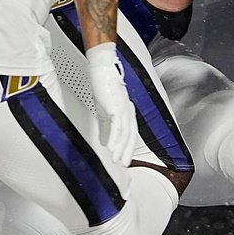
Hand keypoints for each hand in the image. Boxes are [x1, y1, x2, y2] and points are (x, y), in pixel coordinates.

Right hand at [85, 43, 137, 166]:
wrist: (102, 70)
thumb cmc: (104, 86)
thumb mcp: (105, 110)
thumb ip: (106, 126)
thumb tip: (106, 140)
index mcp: (128, 112)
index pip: (131, 134)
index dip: (129, 147)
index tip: (125, 159)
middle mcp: (129, 111)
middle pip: (131, 136)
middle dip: (127, 152)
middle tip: (123, 164)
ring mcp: (124, 109)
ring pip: (125, 133)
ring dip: (120, 148)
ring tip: (116, 160)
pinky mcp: (116, 107)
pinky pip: (117, 126)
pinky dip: (114, 138)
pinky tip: (111, 148)